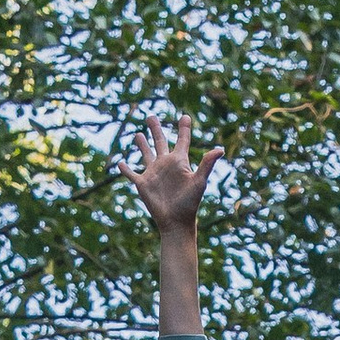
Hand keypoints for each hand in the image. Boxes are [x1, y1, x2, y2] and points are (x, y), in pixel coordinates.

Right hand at [129, 114, 218, 232]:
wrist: (176, 222)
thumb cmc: (190, 203)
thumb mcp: (199, 182)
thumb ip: (207, 164)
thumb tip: (220, 150)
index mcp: (179, 162)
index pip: (182, 140)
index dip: (184, 128)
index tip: (184, 117)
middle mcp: (165, 165)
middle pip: (160, 142)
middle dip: (155, 129)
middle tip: (151, 117)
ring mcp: (153, 173)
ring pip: (146, 154)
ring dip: (141, 144)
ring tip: (137, 134)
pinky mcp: (142, 184)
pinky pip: (131, 174)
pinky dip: (125, 169)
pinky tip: (120, 163)